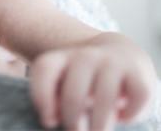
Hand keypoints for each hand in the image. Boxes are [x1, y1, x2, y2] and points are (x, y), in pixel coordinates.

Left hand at [29, 32, 156, 129]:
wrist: (120, 55)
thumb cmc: (85, 78)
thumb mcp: (64, 82)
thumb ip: (53, 97)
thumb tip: (52, 118)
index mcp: (61, 58)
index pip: (44, 70)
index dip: (42, 97)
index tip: (48, 121)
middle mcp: (85, 56)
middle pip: (74, 95)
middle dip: (73, 121)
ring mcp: (112, 63)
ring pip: (105, 100)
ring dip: (100, 125)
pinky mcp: (137, 73)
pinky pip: (135, 99)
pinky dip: (129, 115)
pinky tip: (121, 116)